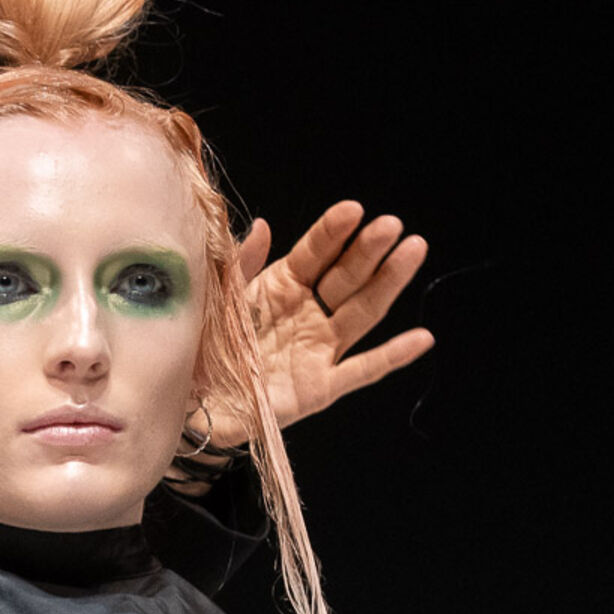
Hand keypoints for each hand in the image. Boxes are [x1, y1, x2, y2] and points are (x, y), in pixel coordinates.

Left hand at [212, 201, 433, 451]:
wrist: (191, 404)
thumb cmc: (201, 345)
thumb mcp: (216, 298)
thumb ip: (240, 264)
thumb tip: (262, 224)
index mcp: (279, 287)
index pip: (313, 254)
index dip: (333, 232)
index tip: (353, 209)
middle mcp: (306, 313)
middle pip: (345, 277)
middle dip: (368, 250)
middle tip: (390, 225)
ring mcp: (318, 348)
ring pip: (362, 312)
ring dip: (389, 282)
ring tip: (413, 250)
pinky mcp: (322, 385)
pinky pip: (363, 369)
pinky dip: (393, 356)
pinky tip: (421, 338)